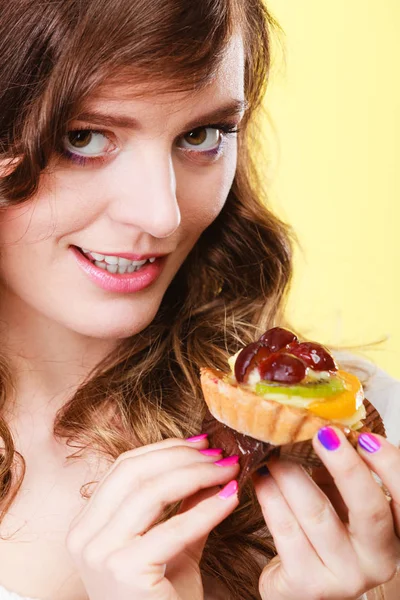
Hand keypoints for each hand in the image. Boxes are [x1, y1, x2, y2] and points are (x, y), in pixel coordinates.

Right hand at [66, 436, 239, 599]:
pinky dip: (206, 509)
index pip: (124, 468)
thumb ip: (183, 504)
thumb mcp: (172, 542)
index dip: (165, 449)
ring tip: (228, 470)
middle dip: (182, 457)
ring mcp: (99, 553)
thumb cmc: (163, 598)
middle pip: (134, 472)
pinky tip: (230, 498)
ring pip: (149, 492)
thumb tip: (208, 461)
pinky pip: (172, 528)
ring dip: (196, 474)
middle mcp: (84, 536)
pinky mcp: (123, 571)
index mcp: (88, 525)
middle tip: (220, 454)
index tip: (201, 442)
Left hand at [253, 428, 399, 599]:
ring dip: (292, 473)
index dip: (390, 466)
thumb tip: (328, 427)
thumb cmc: (326, 533)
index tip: (365, 437)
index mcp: (395, 534)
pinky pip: (285, 529)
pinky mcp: (307, 583)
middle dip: (345, 466)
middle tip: (322, 434)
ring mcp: (344, 576)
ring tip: (274, 449)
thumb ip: (343, 472)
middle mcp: (378, 560)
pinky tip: (260, 476)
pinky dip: (270, 495)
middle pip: (369, 510)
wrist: (300, 580)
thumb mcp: (343, 500)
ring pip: (317, 514)